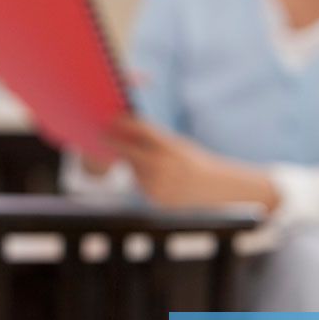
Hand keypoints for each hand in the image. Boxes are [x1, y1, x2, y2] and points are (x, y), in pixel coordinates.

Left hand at [104, 116, 276, 208]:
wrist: (214, 186)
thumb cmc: (193, 160)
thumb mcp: (177, 144)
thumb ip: (153, 139)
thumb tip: (126, 129)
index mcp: (171, 148)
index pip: (142, 130)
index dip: (125, 124)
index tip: (113, 119)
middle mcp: (163, 167)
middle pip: (130, 152)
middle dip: (116, 144)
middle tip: (104, 136)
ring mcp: (159, 185)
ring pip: (133, 170)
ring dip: (134, 164)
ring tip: (154, 164)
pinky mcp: (156, 199)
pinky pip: (140, 185)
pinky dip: (143, 179)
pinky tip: (159, 178)